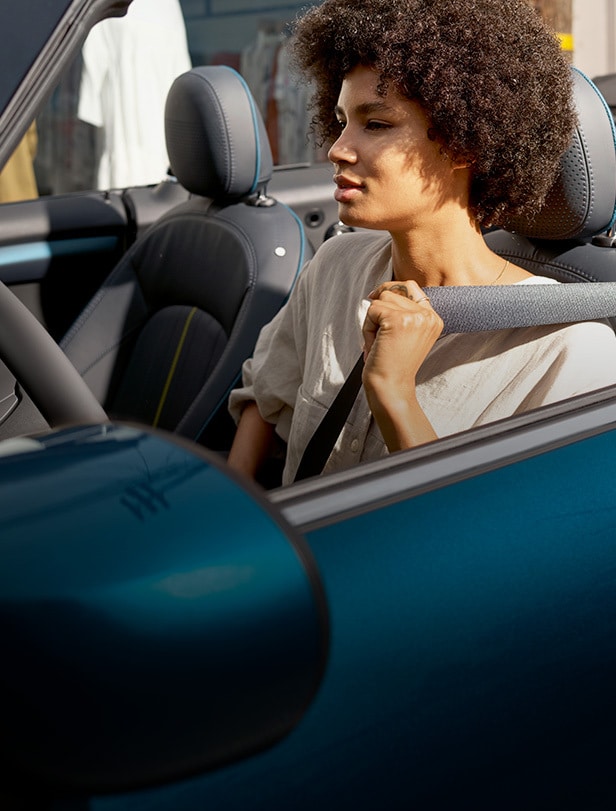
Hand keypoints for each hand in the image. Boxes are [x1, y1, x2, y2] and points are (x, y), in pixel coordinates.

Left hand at [361, 279, 442, 449]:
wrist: (391, 388)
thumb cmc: (393, 365)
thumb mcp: (405, 335)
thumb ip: (403, 313)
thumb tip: (379, 291)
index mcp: (433, 318)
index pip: (411, 287)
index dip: (390, 290)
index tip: (375, 300)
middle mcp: (428, 315)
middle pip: (393, 291)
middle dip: (378, 311)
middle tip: (377, 336)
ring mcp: (414, 316)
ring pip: (381, 299)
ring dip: (372, 321)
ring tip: (377, 343)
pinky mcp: (397, 320)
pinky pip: (372, 310)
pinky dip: (367, 328)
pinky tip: (374, 345)